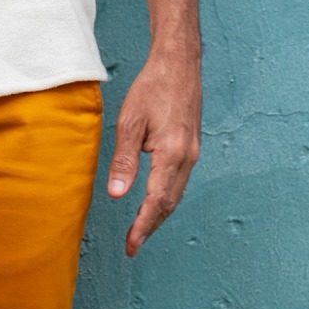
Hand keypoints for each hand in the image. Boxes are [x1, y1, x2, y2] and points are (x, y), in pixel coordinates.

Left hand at [107, 45, 200, 255]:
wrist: (179, 63)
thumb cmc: (152, 87)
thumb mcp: (129, 121)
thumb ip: (123, 160)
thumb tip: (115, 194)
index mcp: (172, 154)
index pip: (156, 201)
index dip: (143, 226)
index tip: (131, 245)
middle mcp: (187, 158)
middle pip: (169, 203)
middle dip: (150, 226)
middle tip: (132, 244)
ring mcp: (192, 153)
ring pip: (176, 194)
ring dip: (159, 213)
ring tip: (140, 228)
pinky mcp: (191, 146)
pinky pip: (180, 180)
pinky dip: (166, 196)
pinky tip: (154, 199)